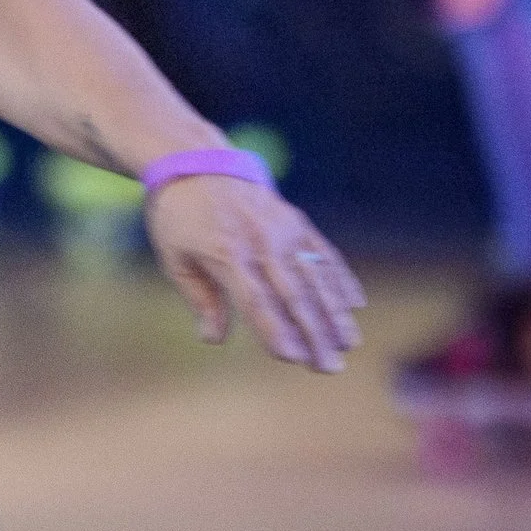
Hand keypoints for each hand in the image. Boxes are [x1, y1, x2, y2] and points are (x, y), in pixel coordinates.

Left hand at [144, 179, 362, 371]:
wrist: (196, 162)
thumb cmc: (178, 217)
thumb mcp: (174, 258)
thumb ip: (199, 298)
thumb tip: (213, 339)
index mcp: (226, 253)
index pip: (256, 300)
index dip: (276, 330)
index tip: (294, 358)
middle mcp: (261, 242)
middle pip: (293, 296)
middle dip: (315, 335)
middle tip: (331, 368)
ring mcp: (283, 230)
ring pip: (316, 277)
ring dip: (336, 314)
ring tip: (350, 344)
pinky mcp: (296, 221)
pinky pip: (324, 252)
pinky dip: (341, 279)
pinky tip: (356, 305)